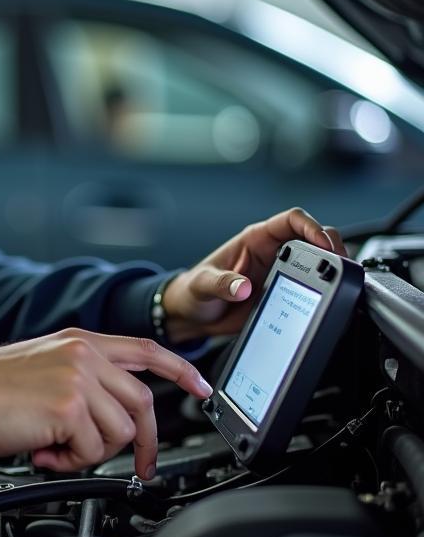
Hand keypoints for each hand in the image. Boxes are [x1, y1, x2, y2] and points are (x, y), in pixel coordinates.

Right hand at [0, 329, 211, 478]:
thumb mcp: (44, 368)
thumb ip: (83, 381)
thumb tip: (113, 419)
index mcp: (80, 341)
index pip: (146, 350)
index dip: (180, 370)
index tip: (201, 388)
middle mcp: (84, 354)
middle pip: (141, 403)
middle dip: (144, 443)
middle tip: (139, 467)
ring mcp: (79, 378)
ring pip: (119, 432)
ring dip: (91, 453)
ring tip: (55, 449)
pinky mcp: (69, 407)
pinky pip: (92, 452)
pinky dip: (69, 463)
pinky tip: (43, 452)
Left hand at [163, 207, 347, 341]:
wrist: (193, 316)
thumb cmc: (193, 292)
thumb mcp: (201, 286)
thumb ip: (220, 284)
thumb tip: (241, 287)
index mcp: (254, 239)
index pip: (291, 220)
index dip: (312, 227)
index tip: (324, 244)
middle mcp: (272, 252)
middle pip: (314, 237)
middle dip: (333, 246)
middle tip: (341, 265)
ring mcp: (281, 273)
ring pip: (319, 261)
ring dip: (333, 267)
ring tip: (343, 280)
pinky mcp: (285, 293)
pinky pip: (313, 287)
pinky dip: (326, 289)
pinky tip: (331, 298)